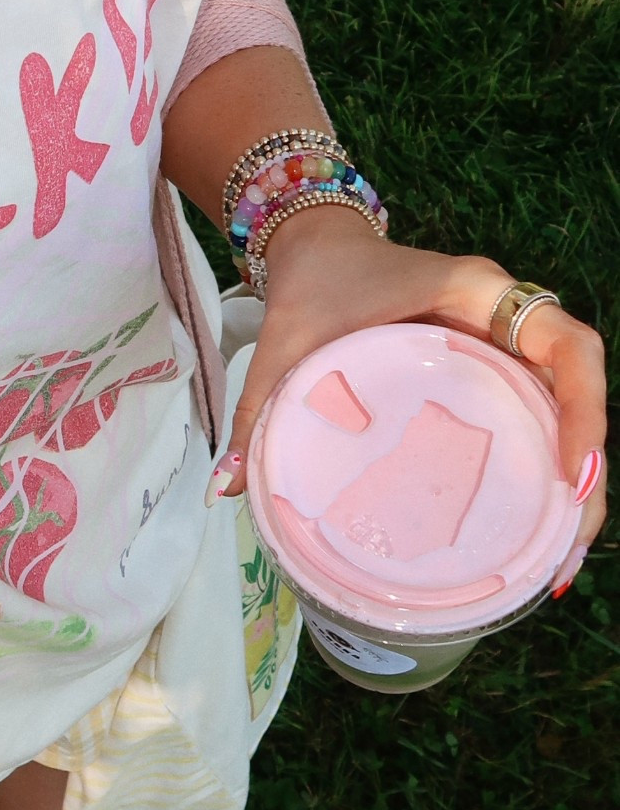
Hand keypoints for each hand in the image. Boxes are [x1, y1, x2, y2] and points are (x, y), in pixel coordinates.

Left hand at [221, 208, 608, 574]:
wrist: (311, 247)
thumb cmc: (312, 283)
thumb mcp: (286, 340)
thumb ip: (259, 406)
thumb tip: (225, 490)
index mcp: (477, 293)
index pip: (568, 343)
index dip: (584, 405)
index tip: (570, 468)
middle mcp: (503, 320)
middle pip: (578, 393)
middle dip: (586, 473)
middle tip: (566, 549)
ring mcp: (498, 349)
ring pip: (561, 414)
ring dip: (569, 485)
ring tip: (554, 562)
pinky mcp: (483, 375)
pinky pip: (528, 419)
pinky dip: (534, 472)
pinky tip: (524, 533)